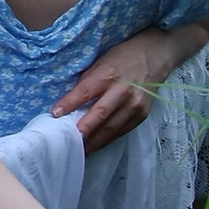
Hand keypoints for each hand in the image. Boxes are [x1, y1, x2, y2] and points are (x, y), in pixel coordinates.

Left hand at [52, 36, 166, 152]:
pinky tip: (96, 145)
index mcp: (109, 74)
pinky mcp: (141, 115)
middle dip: (83, 130)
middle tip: (67, 143)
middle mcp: (122, 91)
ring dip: (94, 142)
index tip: (55, 114)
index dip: (69, 104)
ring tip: (79, 151)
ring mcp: (134, 105)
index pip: (85, 91)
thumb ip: (88, 81)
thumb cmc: (122, 58)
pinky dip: (107, 139)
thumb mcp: (101, 62)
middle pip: (99, 114)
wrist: (153, 57)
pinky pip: (121, 131)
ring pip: (111, 128)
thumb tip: (70, 102)